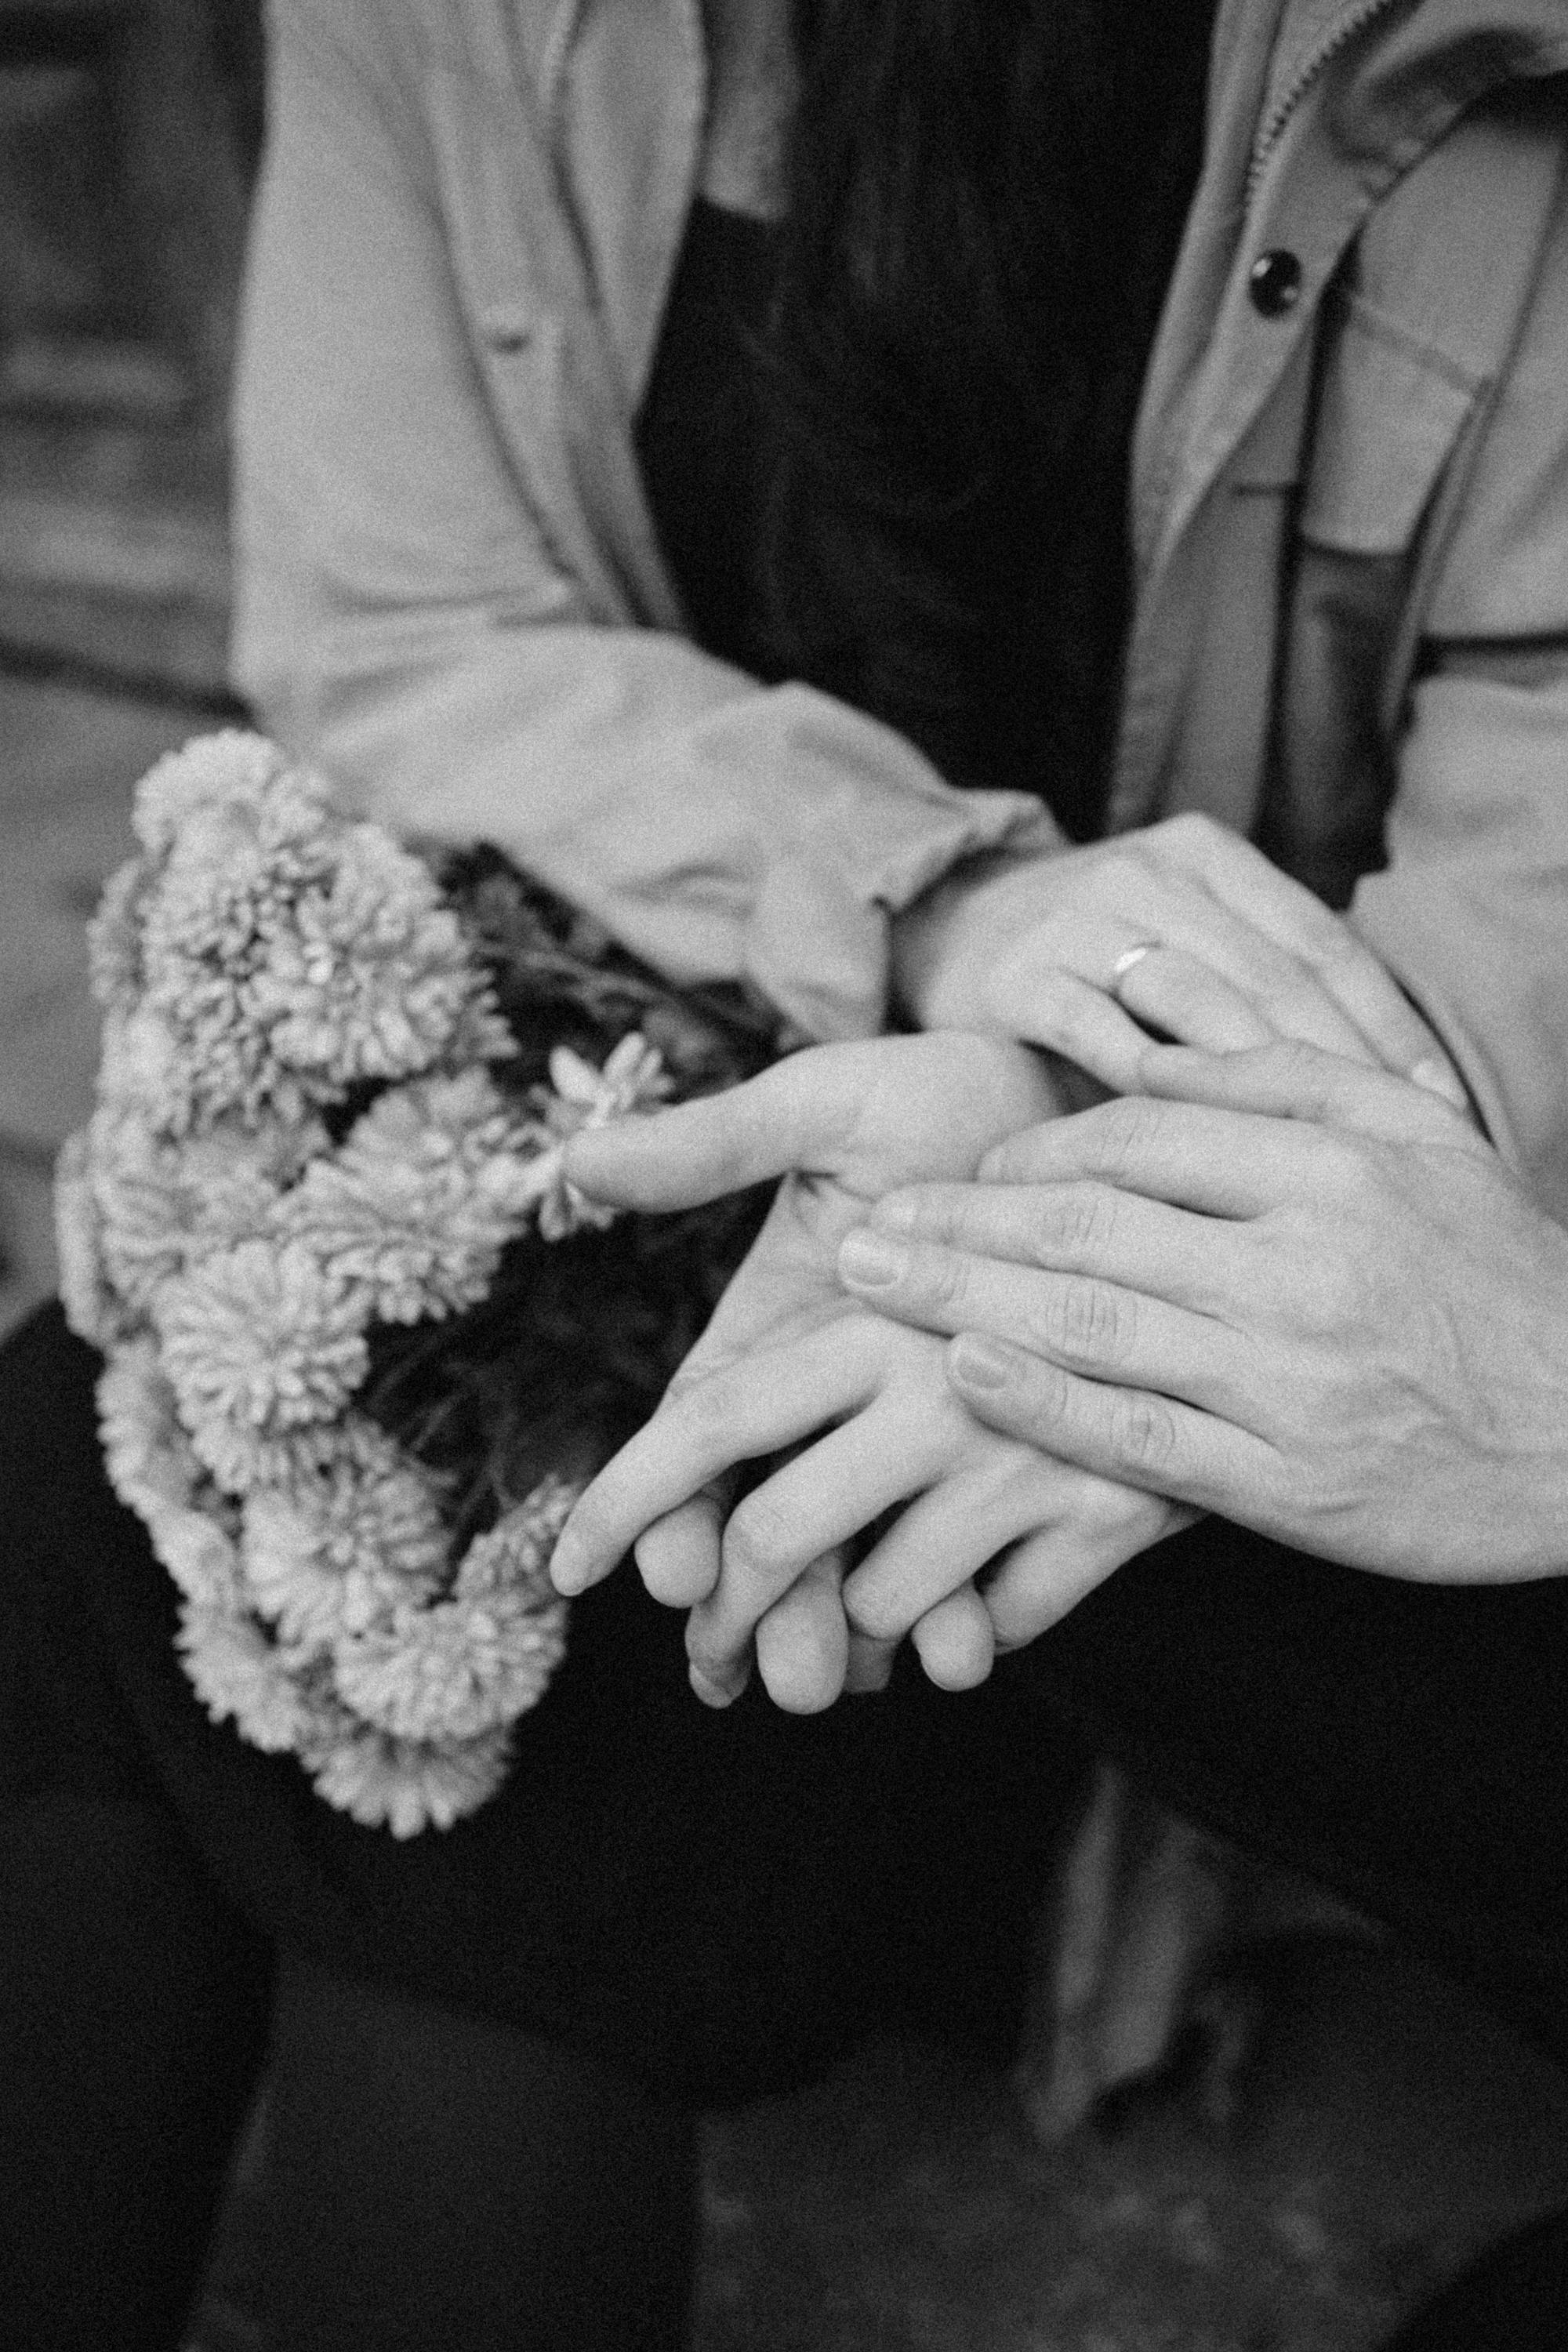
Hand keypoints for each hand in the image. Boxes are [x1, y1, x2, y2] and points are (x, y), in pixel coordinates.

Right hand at [549, 1036, 1185, 1704]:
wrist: (1078, 1105)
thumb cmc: (938, 1092)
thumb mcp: (821, 1106)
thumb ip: (714, 1145)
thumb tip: (575, 1160)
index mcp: (772, 1335)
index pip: (695, 1439)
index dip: (659, 1510)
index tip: (663, 1570)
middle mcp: (836, 1404)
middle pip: (765, 1526)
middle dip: (752, 1609)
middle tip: (762, 1674)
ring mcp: (923, 1440)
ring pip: (856, 1562)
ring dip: (836, 1633)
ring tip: (833, 1685)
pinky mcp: (1018, 1455)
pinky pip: (977, 1558)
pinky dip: (959, 1614)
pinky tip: (963, 1654)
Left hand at [840, 1040, 1567, 1581]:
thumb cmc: (1495, 1274)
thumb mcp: (1416, 1136)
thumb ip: (1278, 1072)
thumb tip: (1145, 1020)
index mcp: (1328, 1165)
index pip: (1137, 1137)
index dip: (1032, 1149)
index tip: (968, 1168)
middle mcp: (1301, 1263)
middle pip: (1088, 1224)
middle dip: (959, 1220)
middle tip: (865, 1225)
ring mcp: (1289, 1377)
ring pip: (1093, 1323)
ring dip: (964, 1296)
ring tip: (872, 1279)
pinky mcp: (1287, 1482)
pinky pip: (1137, 1437)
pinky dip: (1044, 1402)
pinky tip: (965, 1369)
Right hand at [893, 813, 1470, 1108]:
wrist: (939, 929)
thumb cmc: (1089, 963)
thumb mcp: (1181, 946)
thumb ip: (1261, 992)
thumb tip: (1396, 1093)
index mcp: (1209, 856)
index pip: (1323, 941)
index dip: (1389, 1024)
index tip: (1440, 1103)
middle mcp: (1149, 870)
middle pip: (1272, 976)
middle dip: (1343, 1067)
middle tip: (1392, 1153)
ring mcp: (1078, 917)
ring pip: (1197, 1004)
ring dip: (1262, 1089)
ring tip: (1316, 1166)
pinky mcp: (1017, 975)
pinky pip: (1103, 1039)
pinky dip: (1158, 1097)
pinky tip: (1201, 1157)